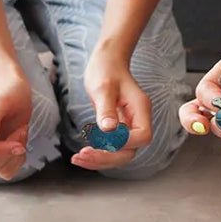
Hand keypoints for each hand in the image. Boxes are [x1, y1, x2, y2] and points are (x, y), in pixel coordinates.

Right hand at [0, 74, 34, 180]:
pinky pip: (7, 171)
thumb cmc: (7, 91)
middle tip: (21, 129)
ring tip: (20, 133)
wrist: (14, 90)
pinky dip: (18, 160)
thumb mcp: (0, 100)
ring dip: (15, 155)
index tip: (19, 144)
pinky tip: (20, 143)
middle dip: (10, 149)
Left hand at [72, 50, 152, 171]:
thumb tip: (108, 131)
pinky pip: (111, 147)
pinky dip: (97, 154)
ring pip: (120, 153)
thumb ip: (106, 109)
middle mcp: (138, 120)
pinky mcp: (118, 129)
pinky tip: (81, 155)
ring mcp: (128, 126)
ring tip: (77, 158)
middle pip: (130, 151)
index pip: (142, 136)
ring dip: (100, 160)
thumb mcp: (103, 87)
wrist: (106, 61)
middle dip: (107, 157)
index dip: (125, 143)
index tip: (101, 140)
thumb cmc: (106, 70)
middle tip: (82, 155)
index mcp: (141, 109)